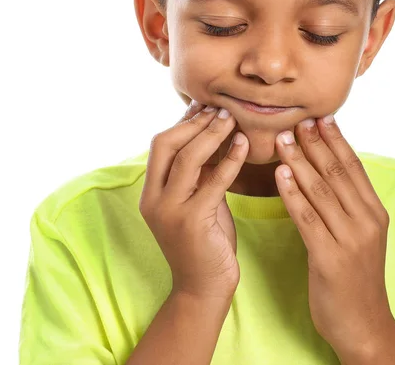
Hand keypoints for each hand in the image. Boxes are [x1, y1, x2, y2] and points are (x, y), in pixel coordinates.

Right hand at [139, 101, 248, 300]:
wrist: (203, 288)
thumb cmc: (204, 240)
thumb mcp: (196, 200)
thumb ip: (197, 173)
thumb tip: (209, 134)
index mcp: (151, 192)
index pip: (160, 144)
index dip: (183, 122)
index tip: (206, 106)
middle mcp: (153, 199)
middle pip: (166, 144)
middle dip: (194, 123)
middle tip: (220, 109)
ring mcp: (169, 210)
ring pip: (187, 158)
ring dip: (212, 134)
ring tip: (231, 119)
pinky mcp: (192, 222)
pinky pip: (213, 181)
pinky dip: (230, 159)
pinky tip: (244, 145)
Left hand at [273, 115, 393, 357]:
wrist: (365, 326)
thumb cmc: (358, 277)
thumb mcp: (362, 235)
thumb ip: (349, 204)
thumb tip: (328, 170)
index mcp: (375, 212)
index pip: (353, 166)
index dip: (335, 140)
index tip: (320, 117)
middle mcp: (367, 221)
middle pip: (336, 172)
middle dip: (315, 143)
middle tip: (297, 120)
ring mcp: (351, 239)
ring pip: (321, 190)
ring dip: (299, 161)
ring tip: (282, 139)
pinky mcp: (330, 258)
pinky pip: (307, 218)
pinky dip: (293, 194)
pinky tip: (280, 175)